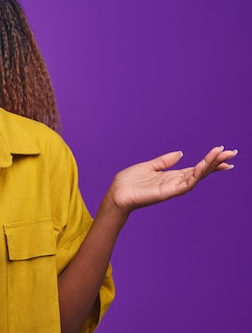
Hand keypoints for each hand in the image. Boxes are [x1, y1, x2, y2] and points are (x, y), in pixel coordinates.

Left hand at [106, 146, 237, 215]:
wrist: (116, 194)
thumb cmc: (128, 183)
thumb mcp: (148, 166)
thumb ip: (164, 161)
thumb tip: (180, 153)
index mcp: (171, 175)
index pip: (195, 168)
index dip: (210, 161)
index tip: (224, 153)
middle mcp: (175, 182)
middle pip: (201, 171)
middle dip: (216, 162)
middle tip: (232, 153)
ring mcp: (173, 188)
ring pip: (197, 176)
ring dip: (210, 165)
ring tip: (221, 155)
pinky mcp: (168, 192)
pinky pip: (186, 183)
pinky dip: (196, 174)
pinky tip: (204, 165)